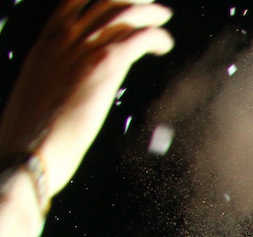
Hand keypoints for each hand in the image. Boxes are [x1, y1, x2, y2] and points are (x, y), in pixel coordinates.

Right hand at [0, 0, 173, 196]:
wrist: (31, 149)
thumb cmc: (33, 130)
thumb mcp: (39, 86)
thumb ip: (56, 71)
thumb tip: (70, 77)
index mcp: (47, 41)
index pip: (74, 1)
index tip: (122, 2)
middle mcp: (64, 37)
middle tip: (150, 7)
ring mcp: (83, 48)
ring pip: (123, 11)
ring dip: (149, 13)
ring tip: (163, 19)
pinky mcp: (103, 65)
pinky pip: (137, 38)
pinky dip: (156, 36)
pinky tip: (165, 45)